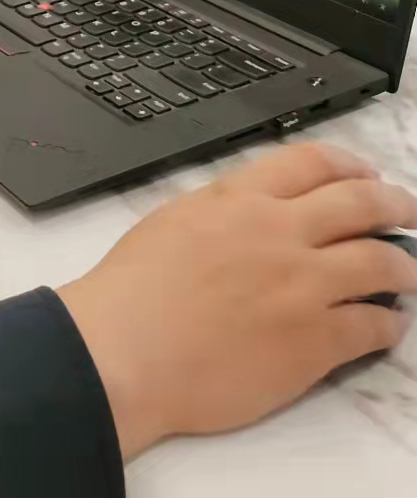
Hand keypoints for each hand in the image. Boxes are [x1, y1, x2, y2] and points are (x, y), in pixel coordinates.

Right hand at [57, 143, 416, 460]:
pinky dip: (389, 323)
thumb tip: (253, 214)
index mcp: (239, 198)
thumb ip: (223, 211)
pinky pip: (373, 326)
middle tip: (407, 212)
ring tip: (410, 271)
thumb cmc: (134, 293)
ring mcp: (302, 286)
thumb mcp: (174, 220)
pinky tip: (389, 325)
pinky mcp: (314, 341)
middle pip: (360, 203)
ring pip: (380, 261)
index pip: (312, 163)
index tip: (366, 175)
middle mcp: (278, 232)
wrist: (126, 351)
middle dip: (394, 204)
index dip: (350, 165)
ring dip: (404, 265)